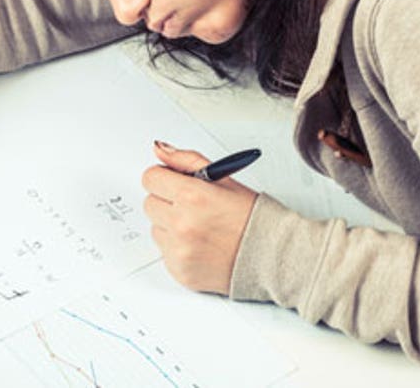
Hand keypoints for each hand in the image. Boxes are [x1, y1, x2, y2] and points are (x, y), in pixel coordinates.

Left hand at [141, 142, 256, 294]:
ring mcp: (179, 250)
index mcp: (192, 196)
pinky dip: (177, 248)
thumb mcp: (223, 179)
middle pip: (149, 203)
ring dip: (170, 226)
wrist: (269, 255)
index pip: (150, 178)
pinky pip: (164, 252)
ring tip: (199, 228)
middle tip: (192, 207)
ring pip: (155, 228)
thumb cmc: (250, 217)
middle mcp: (182, 224)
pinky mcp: (179, 270)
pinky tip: (200, 245)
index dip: (163, 178)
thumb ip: (187, 161)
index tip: (173, 183)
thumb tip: (159, 150)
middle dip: (166, 201)